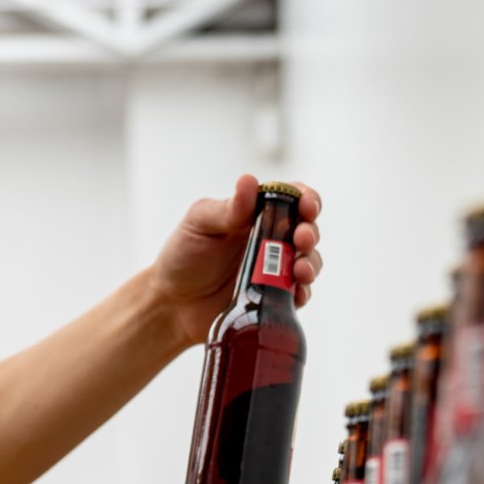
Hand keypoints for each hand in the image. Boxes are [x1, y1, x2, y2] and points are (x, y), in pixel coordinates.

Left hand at [149, 174, 324, 348]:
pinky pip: (299, 294)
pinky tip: (296, 292)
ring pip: (309, 261)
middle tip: (302, 238)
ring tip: (300, 269)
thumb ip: (226, 208)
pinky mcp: (274, 298)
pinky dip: (304, 292)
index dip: (306, 199)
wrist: (172, 302)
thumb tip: (249, 181)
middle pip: (307, 229)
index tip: (306, 205)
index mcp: (256, 214)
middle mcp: (271, 239)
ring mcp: (275, 269)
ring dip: (311, 262)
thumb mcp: (198, 224)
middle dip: (311, 232)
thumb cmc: (182, 256)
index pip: (292, 198)